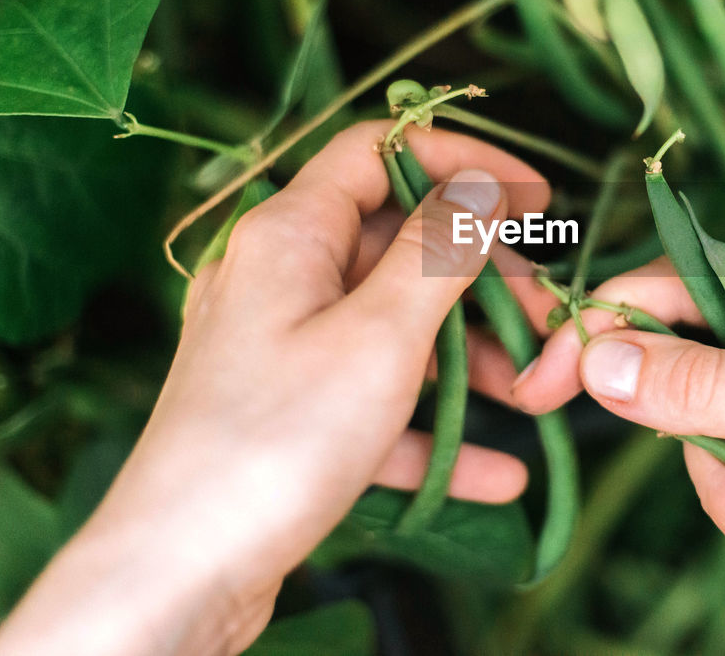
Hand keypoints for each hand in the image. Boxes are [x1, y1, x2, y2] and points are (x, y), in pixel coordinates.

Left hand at [0, 121, 548, 655]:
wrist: (181, 573)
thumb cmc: (278, 440)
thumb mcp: (381, 334)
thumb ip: (439, 250)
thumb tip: (480, 185)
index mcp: (289, 233)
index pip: (380, 152)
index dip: (462, 161)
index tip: (534, 196)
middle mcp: (279, 277)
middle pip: (398, 245)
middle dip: (481, 279)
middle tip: (543, 316)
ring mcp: (281, 347)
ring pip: (394, 326)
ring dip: (470, 358)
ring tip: (532, 395)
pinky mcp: (288, 413)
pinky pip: (375, 401)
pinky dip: (432, 428)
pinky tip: (496, 472)